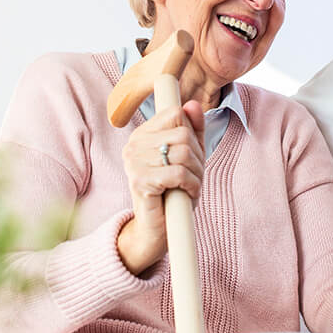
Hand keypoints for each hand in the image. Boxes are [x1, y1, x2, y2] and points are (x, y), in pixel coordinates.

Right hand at [117, 100, 205, 273]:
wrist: (159, 228)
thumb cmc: (174, 191)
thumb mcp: (189, 157)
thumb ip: (193, 130)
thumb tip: (193, 104)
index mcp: (143, 134)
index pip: (176, 113)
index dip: (192, 134)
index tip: (191, 155)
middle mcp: (134, 144)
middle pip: (183, 134)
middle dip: (198, 157)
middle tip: (193, 176)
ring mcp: (134, 162)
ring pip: (184, 153)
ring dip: (196, 173)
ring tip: (190, 186)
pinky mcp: (140, 181)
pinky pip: (179, 173)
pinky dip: (192, 185)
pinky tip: (187, 193)